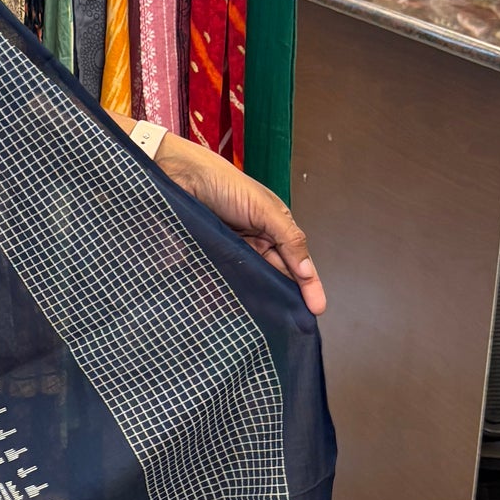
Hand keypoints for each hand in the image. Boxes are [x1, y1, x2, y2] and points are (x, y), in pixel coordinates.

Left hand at [152, 133, 326, 315]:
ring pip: (250, 282)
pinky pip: (223, 279)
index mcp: (274, 229)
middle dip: (284, 299)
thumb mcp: (265, 210)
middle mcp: (256, 242)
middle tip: (293, 324)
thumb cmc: (224, 183)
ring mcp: (233, 251)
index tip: (318, 309)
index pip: (297, 263)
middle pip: (275, 276)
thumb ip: (289, 239)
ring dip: (256, 299)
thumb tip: (308, 272)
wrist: (181, 175)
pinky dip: (226, 293)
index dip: (308, 285)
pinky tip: (231, 308)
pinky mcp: (210, 257)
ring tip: (267, 323)